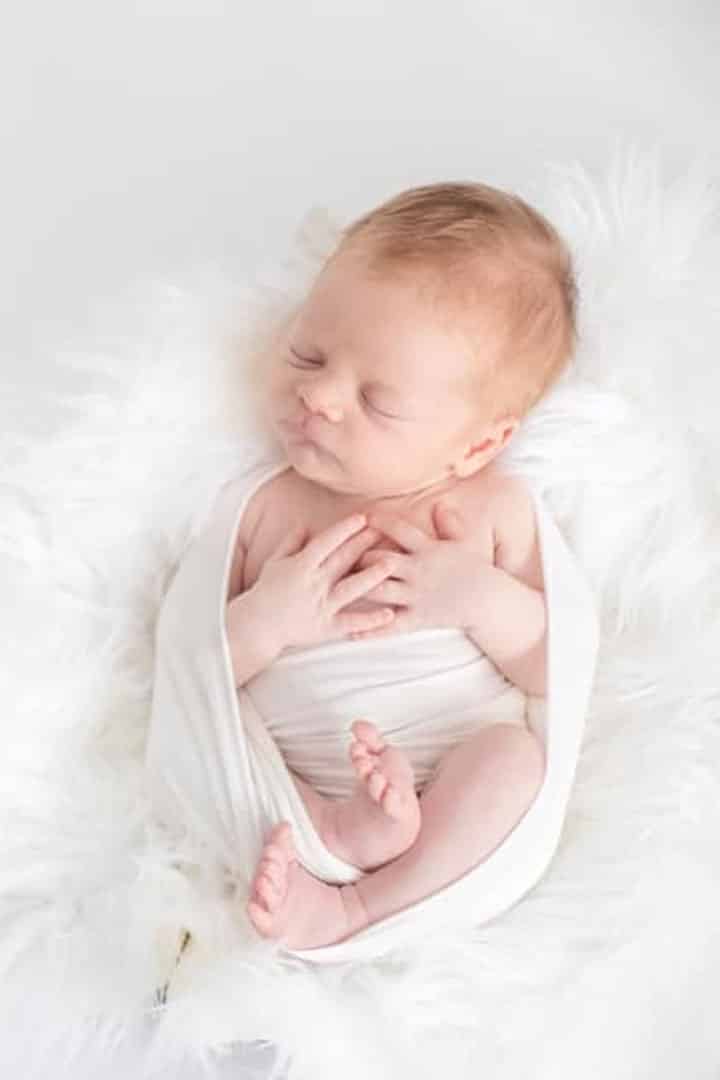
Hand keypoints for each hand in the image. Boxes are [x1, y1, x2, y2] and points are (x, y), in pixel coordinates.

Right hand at [241, 513, 397, 651]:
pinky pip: (351, 623)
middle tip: (384, 531)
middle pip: (343, 560)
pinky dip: (370, 620)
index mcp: (301, 566)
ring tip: (392, 564)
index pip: (326, 542)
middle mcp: (313, 584)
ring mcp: (321, 607)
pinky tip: (389, 613)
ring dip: (372, 576)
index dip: (345, 529)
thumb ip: (290, 543)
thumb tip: (304, 524)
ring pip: (351, 589)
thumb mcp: (275, 562)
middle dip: (363, 544)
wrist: (257, 626)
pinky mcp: (327, 628)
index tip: (363, 517)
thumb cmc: (266, 592)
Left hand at [349, 500, 494, 638]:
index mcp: (427, 550)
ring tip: (334, 588)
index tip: (364, 516)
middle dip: (358, 557)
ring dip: (357, 588)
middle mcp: (418, 571)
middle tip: (336, 555)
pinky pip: (390, 626)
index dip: (381, 522)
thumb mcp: (463, 543)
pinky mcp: (417, 618)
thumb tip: (441, 504)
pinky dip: (370, 629)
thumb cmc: (475, 569)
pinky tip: (350, 631)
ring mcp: (416, 596)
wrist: (488, 601)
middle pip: (381, 561)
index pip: (401, 531)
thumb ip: (449, 524)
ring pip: (379, 591)